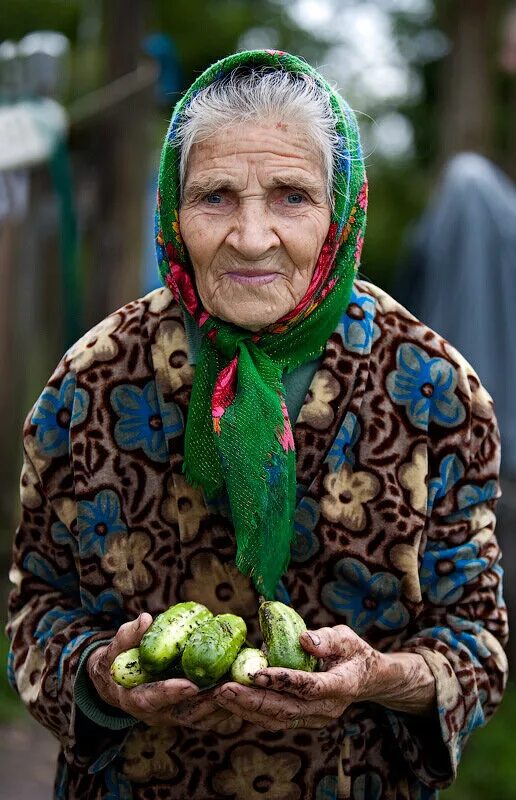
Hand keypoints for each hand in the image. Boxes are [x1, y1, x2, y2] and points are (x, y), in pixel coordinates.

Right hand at [87, 613, 235, 730]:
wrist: (118, 682)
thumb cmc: (116, 660)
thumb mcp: (116, 647)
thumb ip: (128, 636)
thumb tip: (146, 619)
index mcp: (134, 698)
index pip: (153, 699)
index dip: (171, 693)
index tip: (190, 685)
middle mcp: (157, 713)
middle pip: (185, 714)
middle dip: (208, 703)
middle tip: (228, 687)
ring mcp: (174, 715)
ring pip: (202, 718)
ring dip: (223, 705)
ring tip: (242, 687)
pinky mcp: (188, 712)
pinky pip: (209, 714)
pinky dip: (226, 704)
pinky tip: (244, 688)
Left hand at [213, 624, 379, 730]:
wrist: (364, 679)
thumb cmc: (352, 652)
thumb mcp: (346, 638)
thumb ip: (327, 639)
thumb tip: (304, 639)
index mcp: (342, 686)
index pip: (309, 687)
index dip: (284, 681)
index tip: (257, 673)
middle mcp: (327, 709)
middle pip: (286, 710)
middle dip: (252, 700)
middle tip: (224, 688)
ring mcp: (315, 720)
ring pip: (277, 720)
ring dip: (247, 709)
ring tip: (221, 694)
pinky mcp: (304, 722)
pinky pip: (276, 721)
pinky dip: (253, 712)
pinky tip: (232, 700)